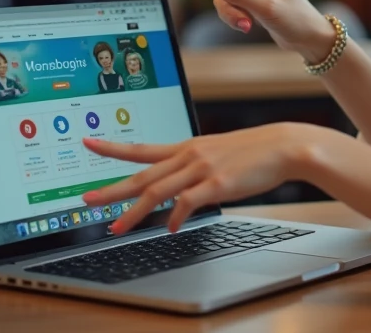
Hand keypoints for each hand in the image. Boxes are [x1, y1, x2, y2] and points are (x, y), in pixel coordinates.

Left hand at [80, 123, 335, 233]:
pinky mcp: (217, 183)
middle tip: (86, 199)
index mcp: (186, 147)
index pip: (141, 148)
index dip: (112, 148)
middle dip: (112, 189)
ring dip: (134, 212)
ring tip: (116, 227)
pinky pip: (188, 202)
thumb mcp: (218, 153)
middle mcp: (188, 155)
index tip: (88, 143)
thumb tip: (179, 193)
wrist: (283, 146)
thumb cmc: (254, 151)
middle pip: (142, 175)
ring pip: (158, 191)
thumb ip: (195, 168)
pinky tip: (172, 227)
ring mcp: (201, 169)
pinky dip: (177, 216)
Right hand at [180, 0, 336, 62]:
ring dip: (230, 14)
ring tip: (247, 26)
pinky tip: (249, 27)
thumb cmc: (296, 20)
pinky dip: (235, 18)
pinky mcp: (251, 3)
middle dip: (226, 4)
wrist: (311, 40)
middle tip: (242, 22)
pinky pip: (231, 7)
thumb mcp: (265, 8)